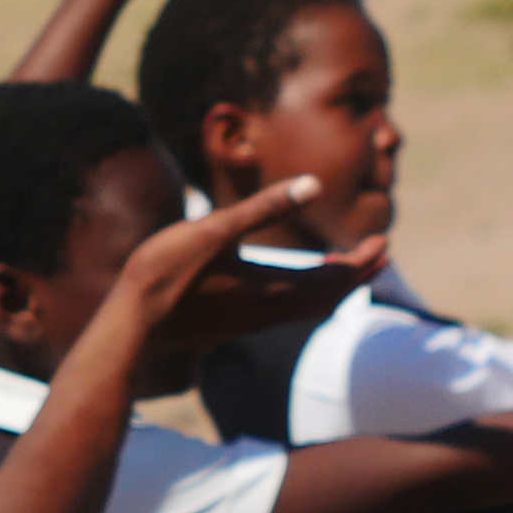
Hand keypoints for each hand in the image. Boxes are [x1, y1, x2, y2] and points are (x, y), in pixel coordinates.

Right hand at [115, 174, 386, 353]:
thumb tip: (313, 184)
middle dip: (355, 276)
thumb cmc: (166, 274)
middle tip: (378, 255)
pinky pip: (283, 312)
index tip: (383, 243)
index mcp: (271, 289)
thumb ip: (263, 207)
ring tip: (342, 268)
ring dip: (330, 289)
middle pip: (326, 299)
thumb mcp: (213, 230)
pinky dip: (303, 296)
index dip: (361, 261)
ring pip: (305, 309)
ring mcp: (248, 322)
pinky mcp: (229, 325)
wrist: (129, 328)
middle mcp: (267, 312)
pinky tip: (289, 283)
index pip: (333, 279)